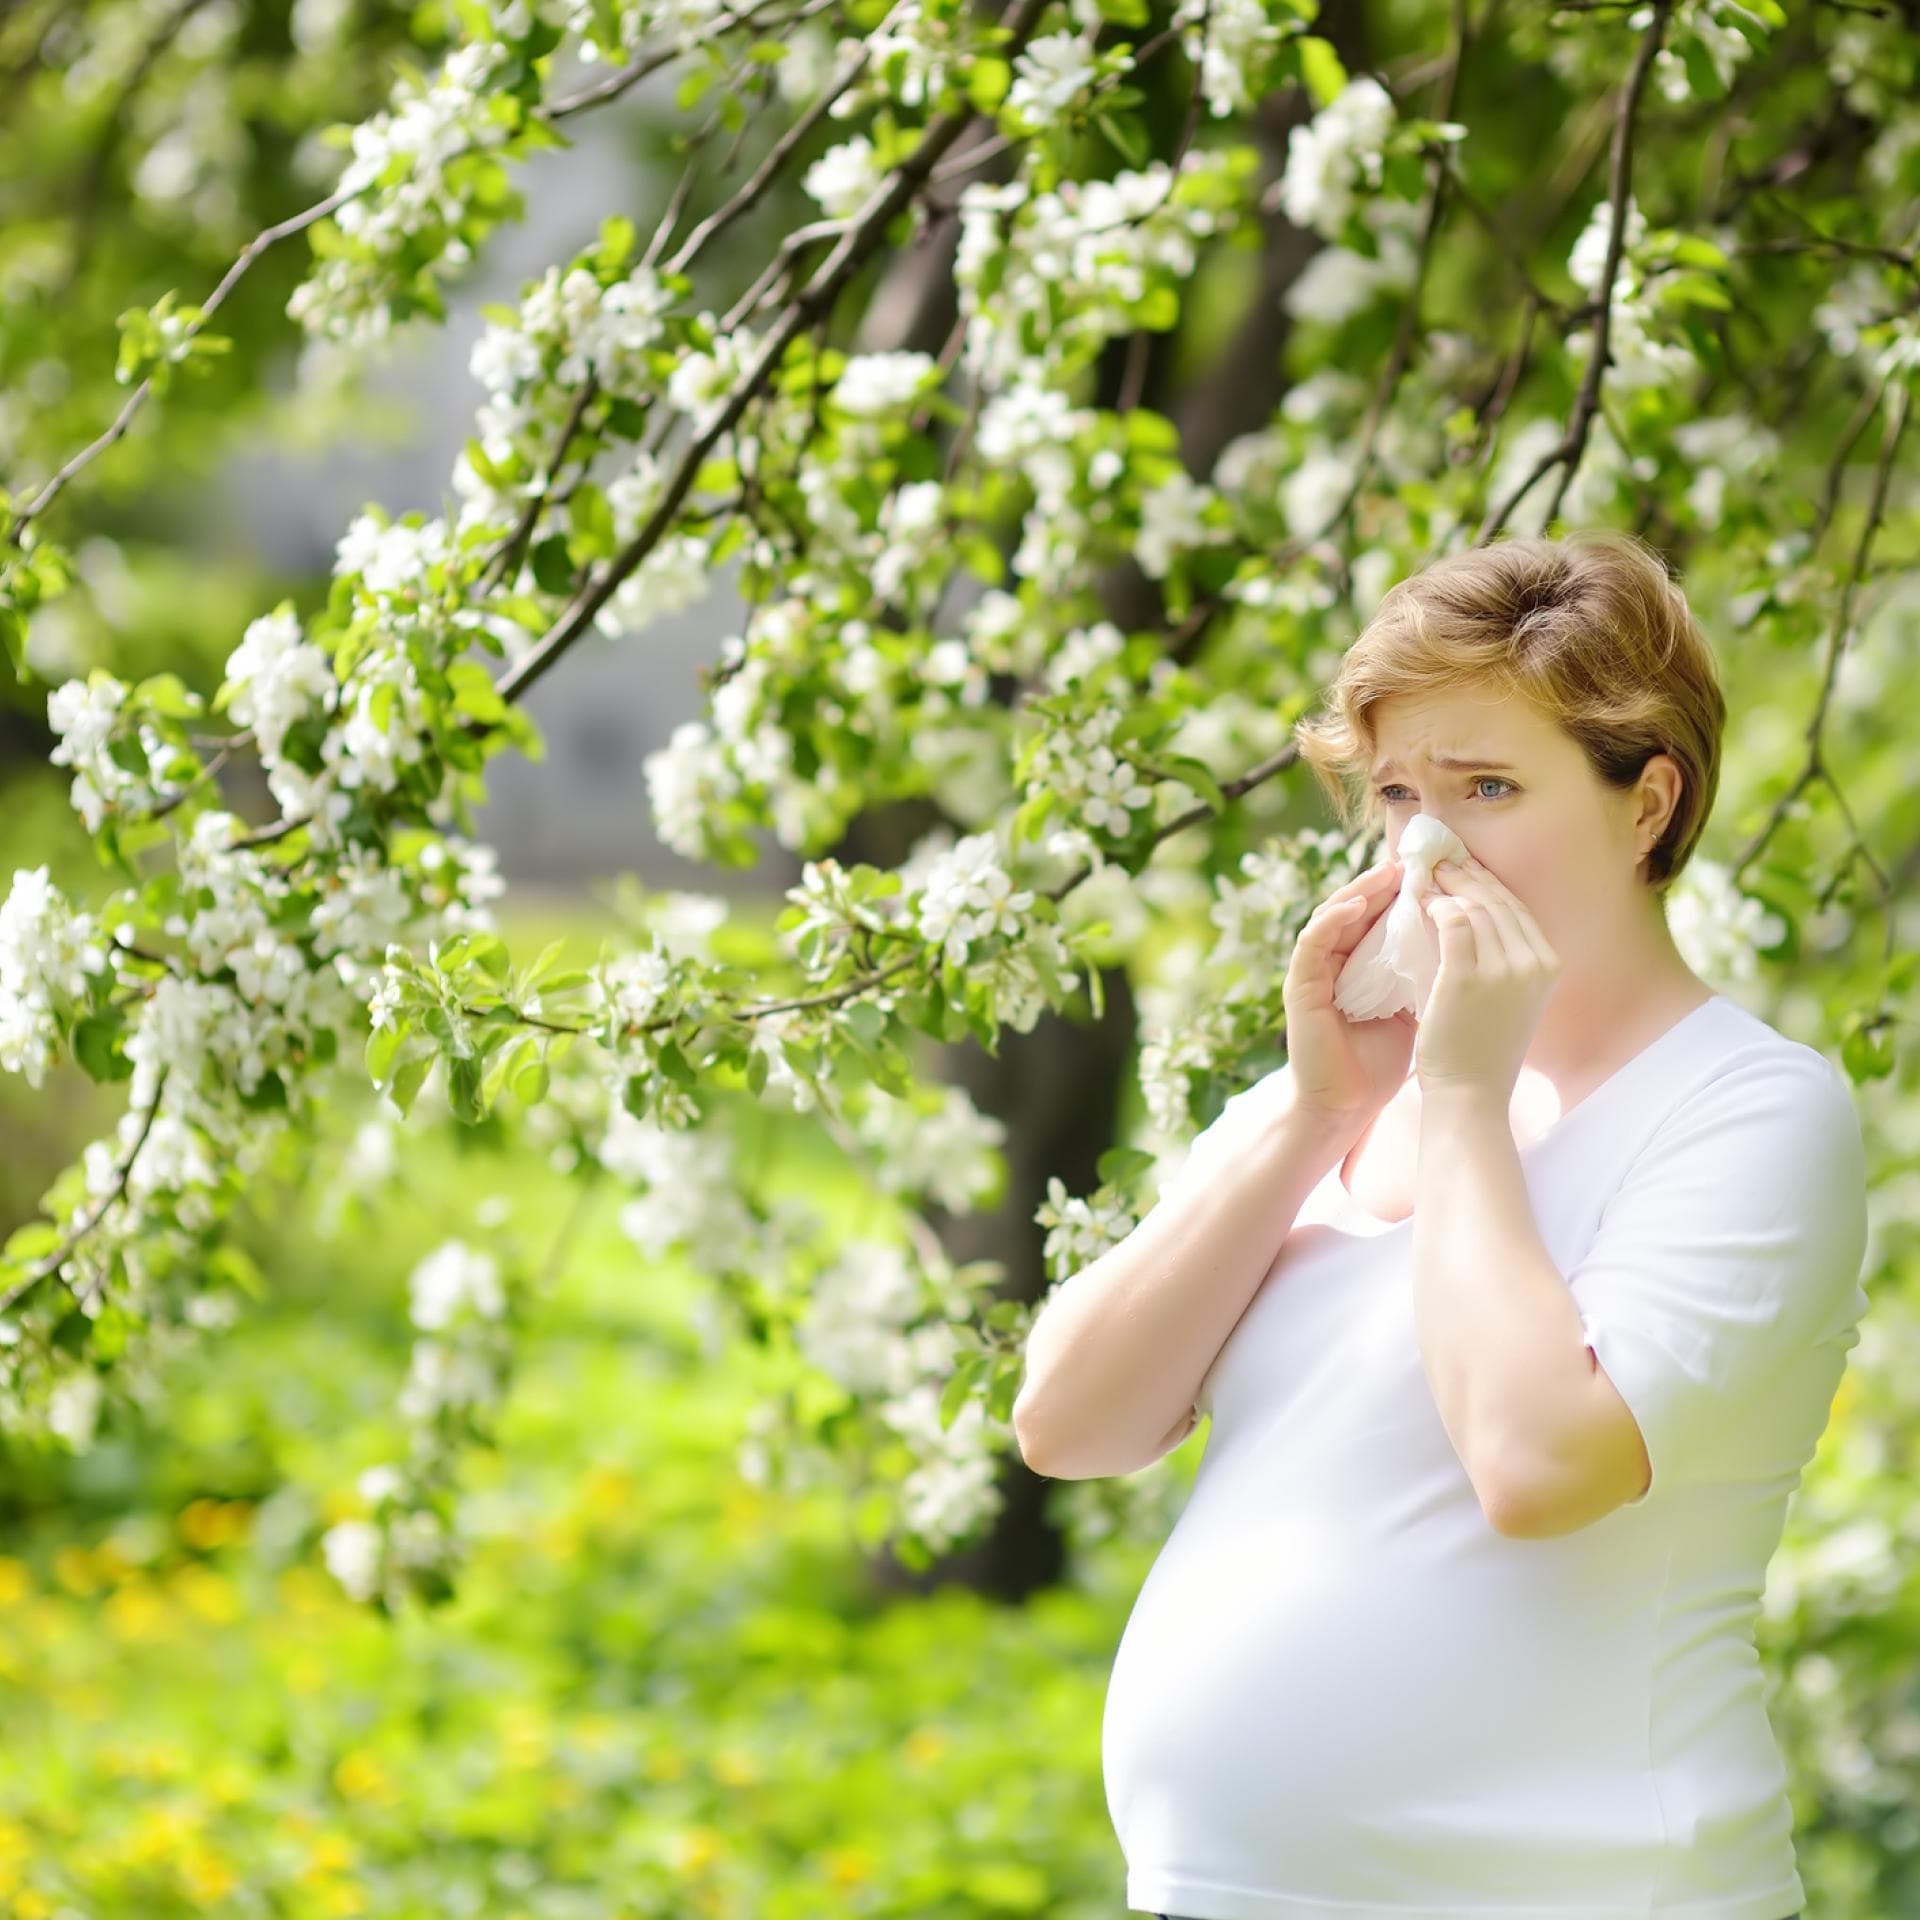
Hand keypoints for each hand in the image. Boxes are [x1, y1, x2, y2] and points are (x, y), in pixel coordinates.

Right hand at [1282, 853, 1418, 1130]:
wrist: (1348, 1105)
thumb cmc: (1382, 1061)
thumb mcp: (1417, 1006)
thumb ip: (1433, 973)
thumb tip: (1475, 942)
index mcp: (1364, 964)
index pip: (1384, 915)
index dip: (1410, 890)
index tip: (1441, 870)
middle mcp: (1336, 961)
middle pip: (1359, 906)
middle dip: (1387, 881)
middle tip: (1417, 858)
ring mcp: (1315, 972)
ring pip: (1333, 914)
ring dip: (1359, 890)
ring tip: (1389, 872)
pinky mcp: (1299, 986)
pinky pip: (1312, 940)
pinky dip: (1333, 919)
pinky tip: (1357, 904)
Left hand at [1415, 850, 1560, 1104]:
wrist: (1471, 1094)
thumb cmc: (1482, 1050)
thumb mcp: (1510, 999)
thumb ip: (1504, 960)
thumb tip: (1476, 917)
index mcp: (1548, 965)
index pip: (1516, 909)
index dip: (1488, 883)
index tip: (1465, 866)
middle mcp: (1534, 962)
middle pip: (1498, 901)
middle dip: (1467, 874)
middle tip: (1440, 859)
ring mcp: (1504, 969)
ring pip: (1475, 906)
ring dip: (1448, 885)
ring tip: (1425, 875)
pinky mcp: (1468, 977)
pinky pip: (1452, 923)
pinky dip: (1435, 906)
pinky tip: (1421, 902)